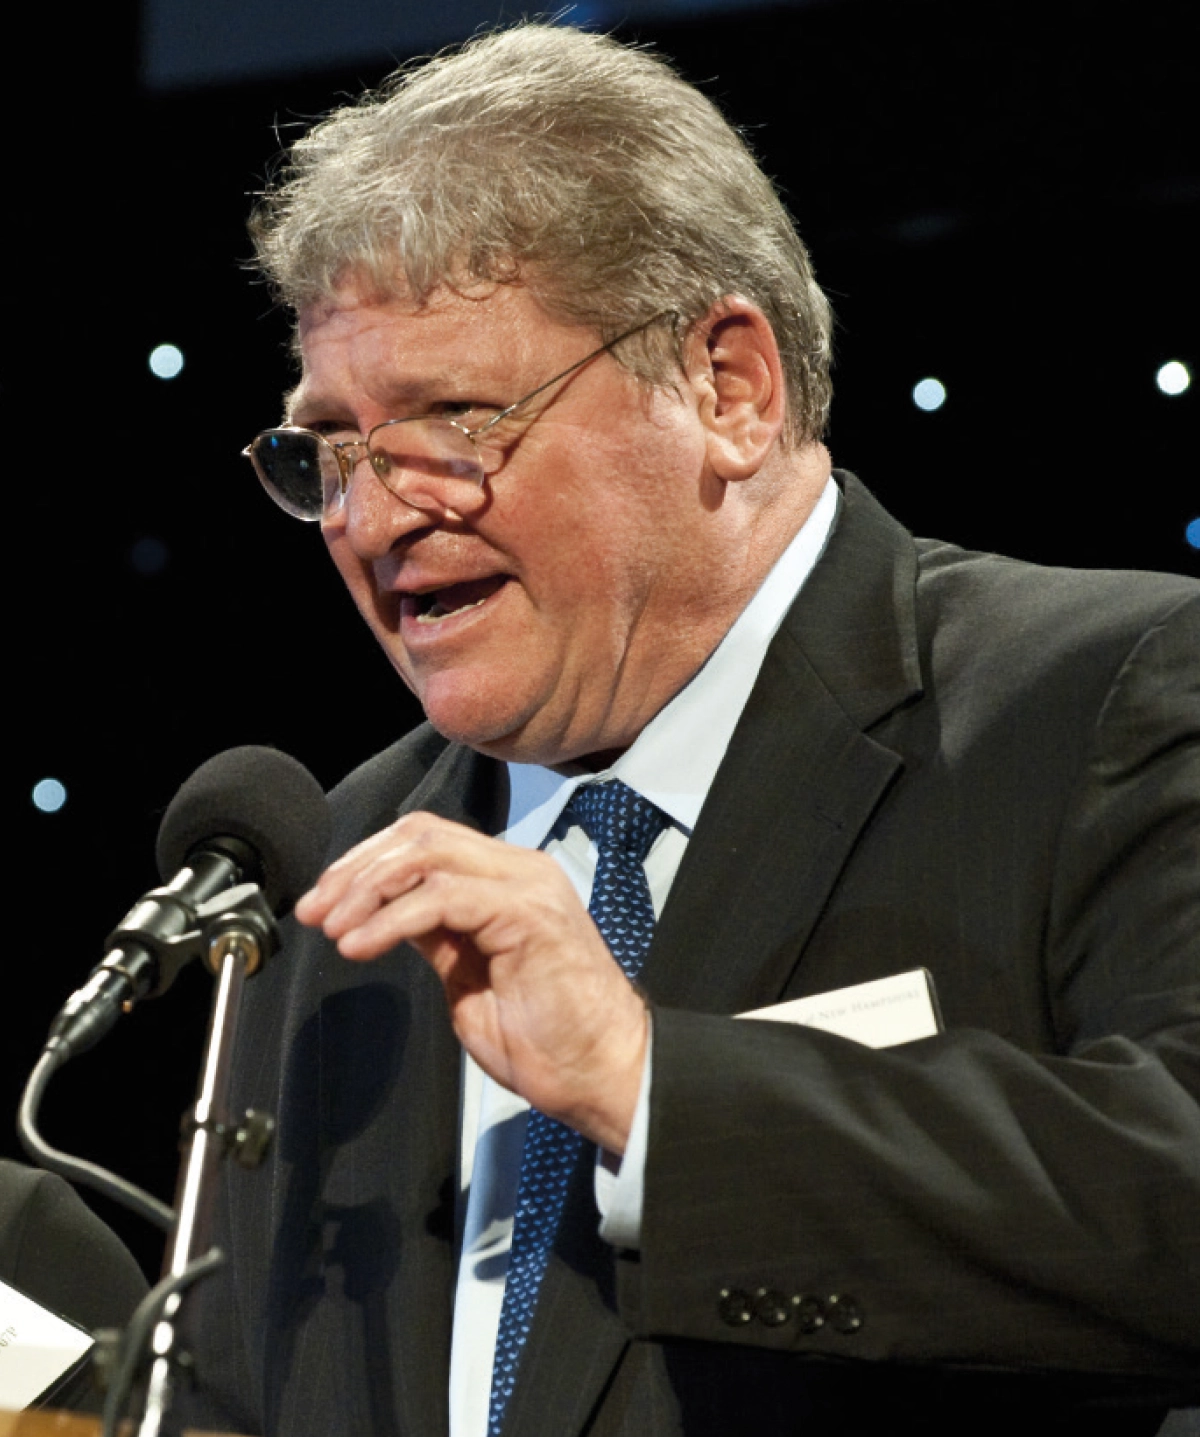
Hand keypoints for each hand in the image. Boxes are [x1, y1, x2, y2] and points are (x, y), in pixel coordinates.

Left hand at [293, 812, 647, 1152]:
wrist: (602, 1074)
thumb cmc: (549, 1041)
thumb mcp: (468, 977)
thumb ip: (437, 936)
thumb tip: (387, 914)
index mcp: (508, 881)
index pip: (425, 840)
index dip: (366, 863)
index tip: (325, 902)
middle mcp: (520, 872)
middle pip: (420, 834)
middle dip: (355, 869)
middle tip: (317, 911)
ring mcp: (527, 887)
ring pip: (428, 854)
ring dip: (366, 889)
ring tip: (336, 929)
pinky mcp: (528, 913)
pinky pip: (442, 896)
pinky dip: (392, 917)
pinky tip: (364, 945)